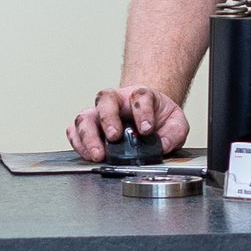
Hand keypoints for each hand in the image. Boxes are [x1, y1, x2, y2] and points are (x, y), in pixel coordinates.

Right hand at [66, 86, 189, 163]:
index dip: (143, 111)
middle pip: (105, 100)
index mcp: (140, 95)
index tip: (146, 129)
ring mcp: (99, 113)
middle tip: (114, 137)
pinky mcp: (88, 127)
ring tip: (98, 154)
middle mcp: (116, 101)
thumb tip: (162, 145)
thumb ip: (174, 133)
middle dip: (108, 119)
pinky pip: (74, 131)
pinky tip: (88, 154)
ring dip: (88, 136)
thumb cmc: (158, 116)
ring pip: (85, 117)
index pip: (140, 96)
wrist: (146, 115)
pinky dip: (78, 144)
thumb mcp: (175, 123)